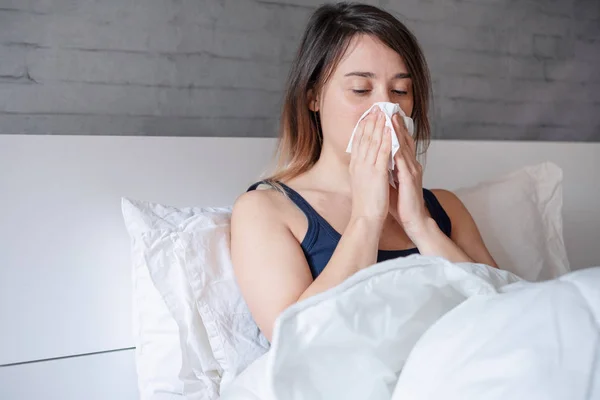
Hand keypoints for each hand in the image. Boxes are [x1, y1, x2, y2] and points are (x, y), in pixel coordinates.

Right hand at [349, 107, 391, 224]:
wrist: (365, 218)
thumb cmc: (365, 205)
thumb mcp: (361, 183)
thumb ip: (363, 171)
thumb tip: (365, 164)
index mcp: (355, 166)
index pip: (358, 142)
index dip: (363, 127)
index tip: (367, 116)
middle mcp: (359, 164)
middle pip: (364, 138)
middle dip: (370, 122)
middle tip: (376, 108)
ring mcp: (367, 168)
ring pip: (373, 141)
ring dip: (378, 125)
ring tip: (383, 112)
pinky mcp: (377, 173)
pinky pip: (382, 152)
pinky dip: (386, 139)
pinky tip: (390, 129)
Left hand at [388, 113, 429, 238]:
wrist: (413, 221)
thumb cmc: (401, 204)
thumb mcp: (391, 181)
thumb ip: (385, 169)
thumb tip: (375, 160)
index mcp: (406, 165)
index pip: (400, 142)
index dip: (394, 128)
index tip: (385, 114)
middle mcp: (411, 164)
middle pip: (404, 139)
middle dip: (396, 123)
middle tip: (389, 107)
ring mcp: (412, 170)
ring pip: (404, 146)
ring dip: (398, 131)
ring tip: (391, 117)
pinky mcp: (410, 179)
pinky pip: (403, 160)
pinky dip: (397, 148)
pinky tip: (391, 140)